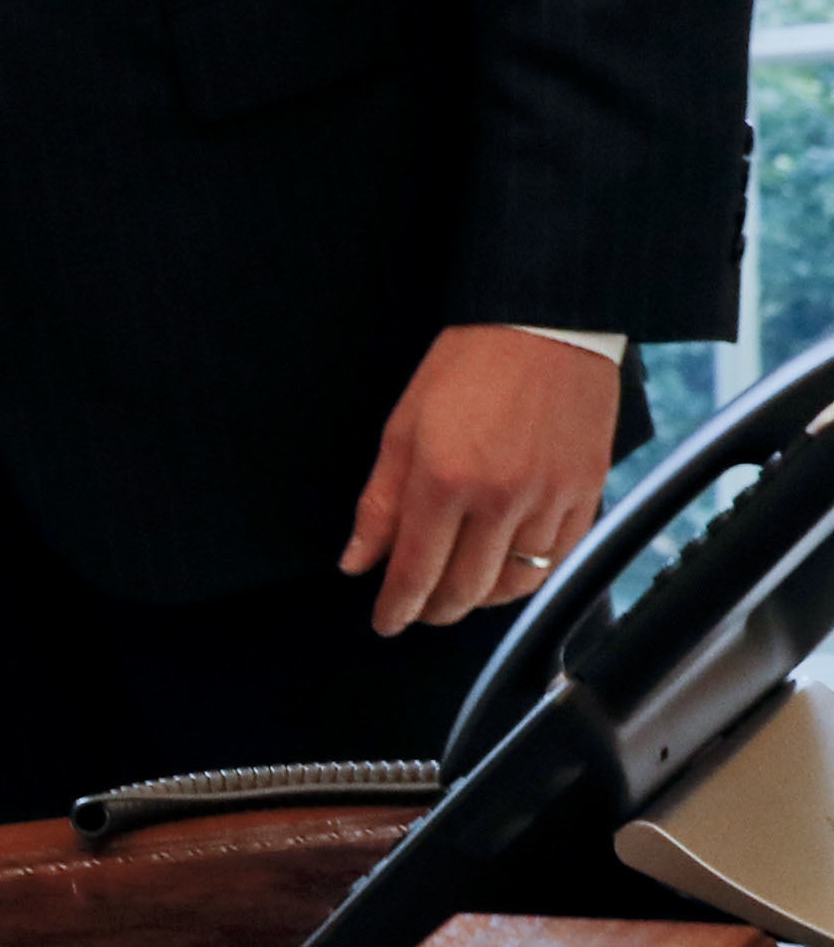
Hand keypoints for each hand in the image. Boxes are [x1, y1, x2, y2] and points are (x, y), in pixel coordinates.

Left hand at [338, 326, 623, 635]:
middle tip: (417, 609)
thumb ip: (380, 504)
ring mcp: (550, 497)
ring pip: (515, 583)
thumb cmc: (468, 366)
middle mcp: (501, 497)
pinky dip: (530, 576)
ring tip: (458, 589)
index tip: (385, 623)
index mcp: (445, 480)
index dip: (397, 608)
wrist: (547, 324)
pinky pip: (559, 559)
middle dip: (434, 610)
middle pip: (465, 589)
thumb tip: (358, 563)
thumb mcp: (401, 428)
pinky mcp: (588, 491)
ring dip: (481, 597)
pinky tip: (507, 569)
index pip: (415, 572)